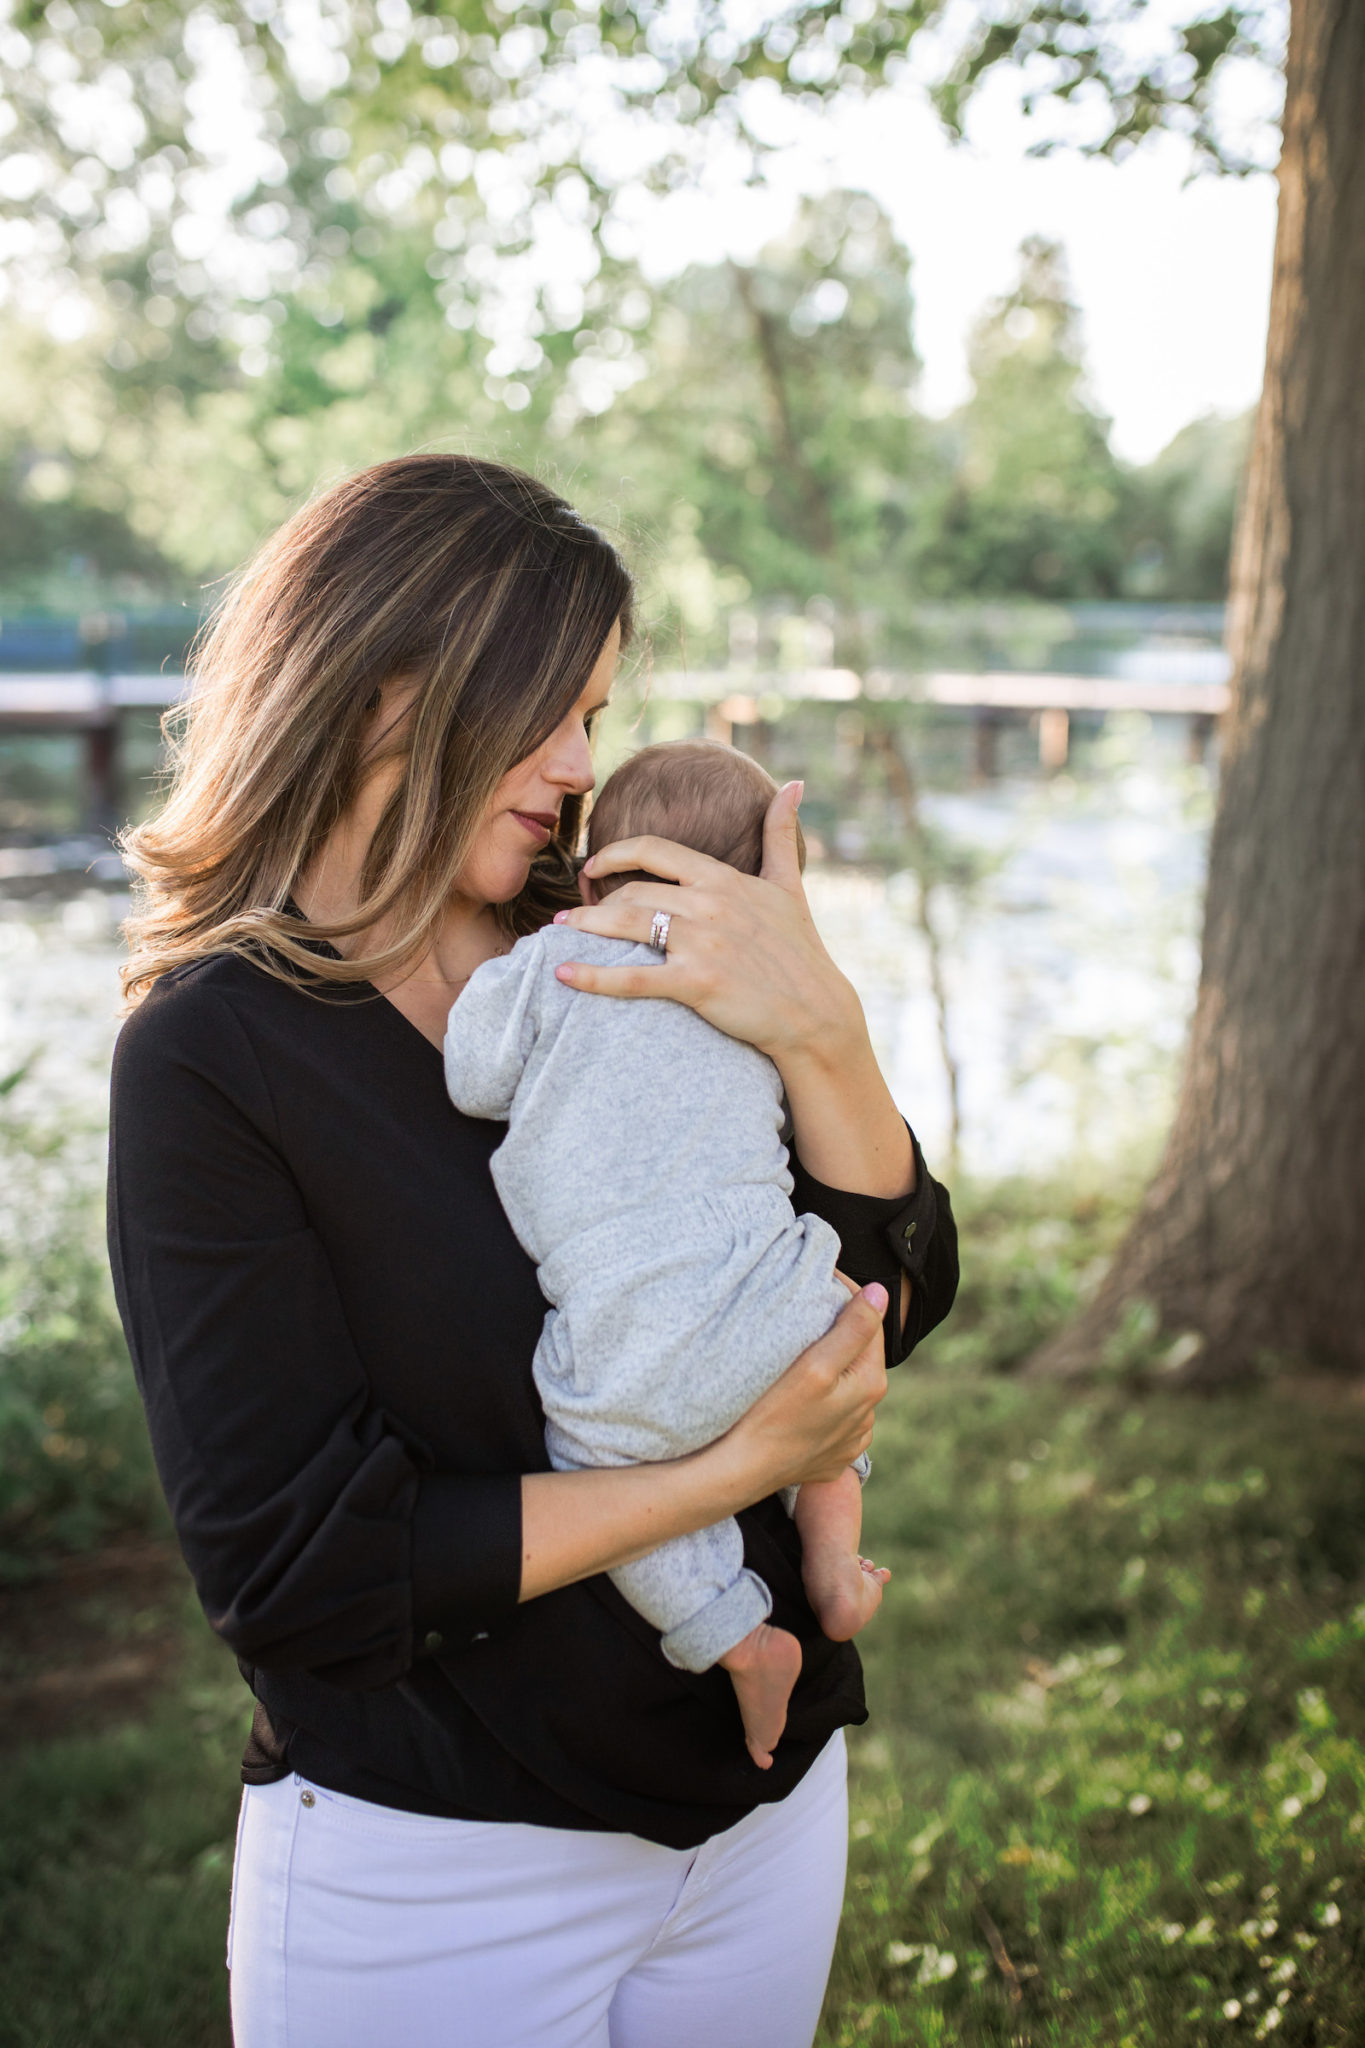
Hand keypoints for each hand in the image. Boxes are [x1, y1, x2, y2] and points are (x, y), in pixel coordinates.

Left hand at [550, 781, 861, 1065]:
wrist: (817, 1012)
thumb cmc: (801, 951)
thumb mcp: (790, 885)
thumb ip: (780, 833)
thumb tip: (792, 785)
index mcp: (724, 879)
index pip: (655, 851)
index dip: (615, 853)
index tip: (592, 865)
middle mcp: (709, 905)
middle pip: (632, 891)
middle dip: (594, 900)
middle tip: (569, 913)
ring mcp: (702, 943)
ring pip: (626, 924)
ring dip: (584, 925)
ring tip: (557, 930)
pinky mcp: (697, 983)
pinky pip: (633, 977)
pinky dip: (593, 976)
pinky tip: (564, 974)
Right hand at [722, 1283, 889, 1494]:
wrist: (742, 1471)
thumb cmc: (774, 1415)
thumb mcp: (815, 1364)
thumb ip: (853, 1329)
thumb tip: (881, 1294)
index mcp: (871, 1386)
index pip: (872, 1327)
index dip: (850, 1299)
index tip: (825, 1281)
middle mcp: (868, 1415)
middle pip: (860, 1358)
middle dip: (841, 1335)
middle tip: (810, 1312)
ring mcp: (850, 1440)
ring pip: (847, 1389)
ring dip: (834, 1370)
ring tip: (803, 1356)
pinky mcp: (831, 1457)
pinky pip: (834, 1419)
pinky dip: (823, 1402)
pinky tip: (800, 1399)